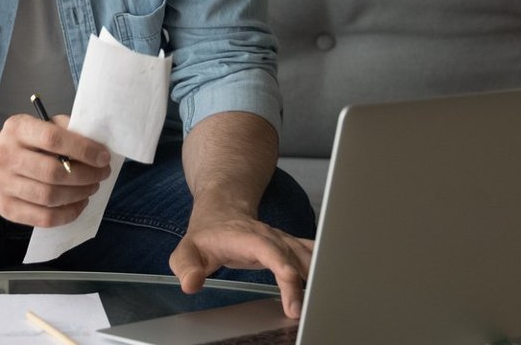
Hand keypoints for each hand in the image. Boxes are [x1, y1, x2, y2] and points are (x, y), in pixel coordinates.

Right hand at [0, 114, 110, 227]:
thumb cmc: (23, 143)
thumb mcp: (40, 124)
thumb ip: (66, 128)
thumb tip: (96, 144)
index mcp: (17, 128)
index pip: (53, 139)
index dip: (83, 150)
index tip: (103, 157)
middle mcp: (5, 156)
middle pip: (53, 172)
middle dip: (86, 175)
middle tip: (102, 173)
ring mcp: (3, 185)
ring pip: (50, 197)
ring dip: (79, 194)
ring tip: (92, 187)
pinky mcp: (6, 209)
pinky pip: (44, 218)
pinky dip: (68, 214)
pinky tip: (79, 203)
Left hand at [169, 211, 314, 318]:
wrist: (222, 209)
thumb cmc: (206, 233)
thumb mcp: (186, 250)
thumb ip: (186, 267)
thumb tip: (191, 284)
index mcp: (247, 237)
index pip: (269, 250)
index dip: (283, 267)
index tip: (292, 286)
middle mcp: (270, 237)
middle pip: (294, 256)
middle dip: (305, 281)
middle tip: (309, 310)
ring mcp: (282, 241)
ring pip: (308, 255)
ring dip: (319, 276)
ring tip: (326, 301)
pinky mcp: (290, 247)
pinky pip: (312, 255)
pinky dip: (324, 267)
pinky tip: (334, 282)